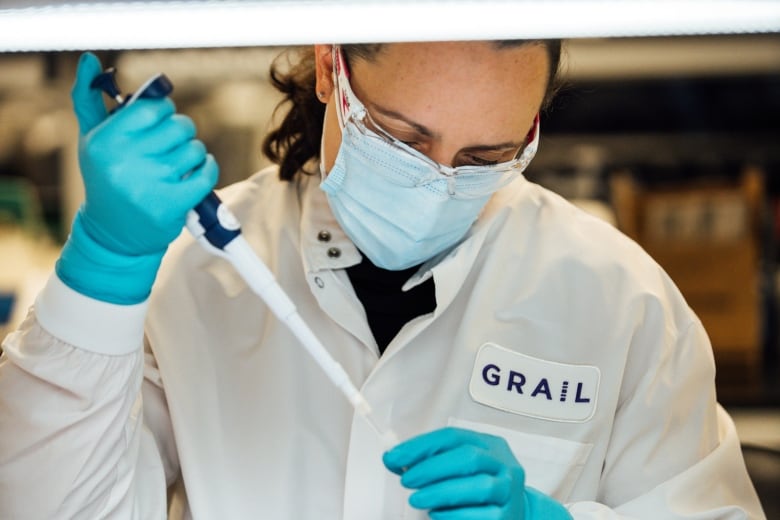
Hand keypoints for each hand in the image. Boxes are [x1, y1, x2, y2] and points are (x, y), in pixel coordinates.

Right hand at [55, 52, 217, 303]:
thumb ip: (89, 98)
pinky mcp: (173, 204)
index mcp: (106, 141)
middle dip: (181, 133)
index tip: (158, 124)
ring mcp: (150, 184)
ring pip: (195, 149)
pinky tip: (195, 174)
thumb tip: (89, 58)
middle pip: (180, 126)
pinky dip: (207, 170)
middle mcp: (125, 161)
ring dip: (192, 155)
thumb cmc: (106, 178)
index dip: (163, 113)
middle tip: (169, 147)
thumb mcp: (92, 140)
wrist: (114, 234)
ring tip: (176, 166)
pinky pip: (207, 172)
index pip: (154, 107)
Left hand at [382, 427, 571, 519]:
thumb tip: (394, 458)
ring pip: (478, 487)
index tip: (395, 456)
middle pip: (468, 458)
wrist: (518, 512)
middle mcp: (504, 465)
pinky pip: (480, 516)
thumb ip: (432, 459)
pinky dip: (454, 514)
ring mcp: (509, 492)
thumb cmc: (480, 486)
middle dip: (431, 468)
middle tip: (406, 479)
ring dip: (441, 492)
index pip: (454, 437)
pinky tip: (435, 513)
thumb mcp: (461, 465)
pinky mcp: (507, 517)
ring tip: (416, 498)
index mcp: (490, 445)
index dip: (422, 445)